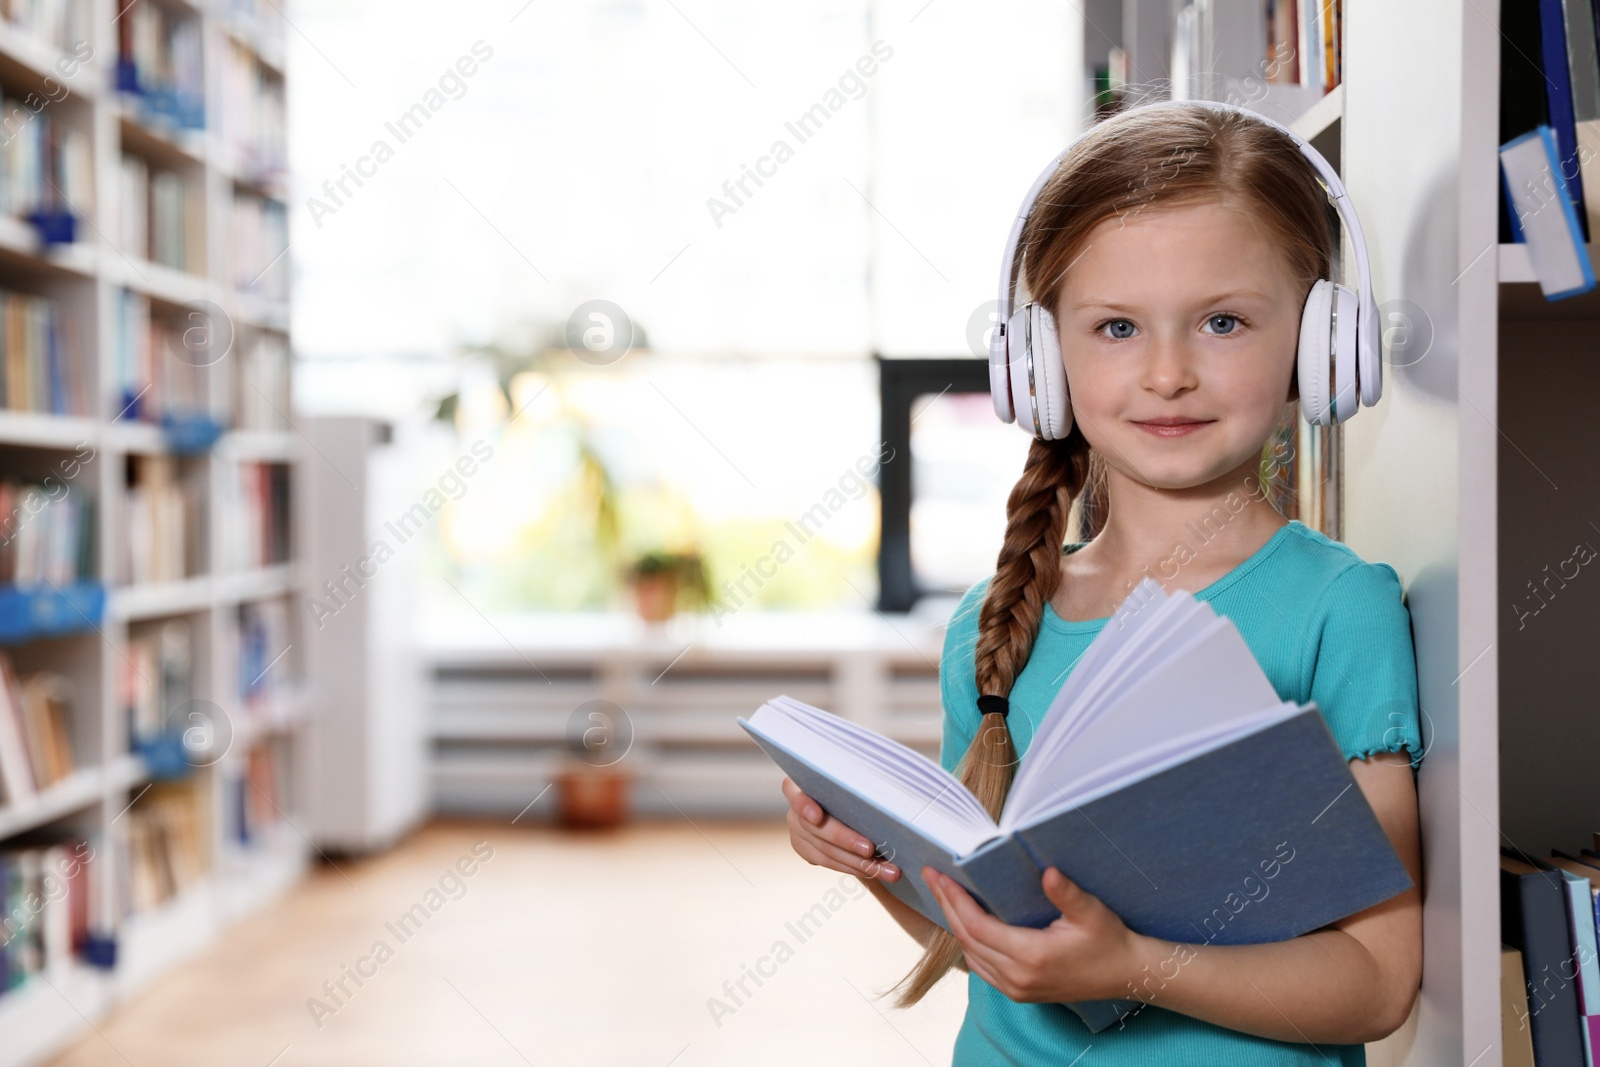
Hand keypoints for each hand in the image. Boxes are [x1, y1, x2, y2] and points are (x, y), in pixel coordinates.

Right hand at [782, 776, 900, 881]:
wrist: (846, 802)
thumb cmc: (852, 784)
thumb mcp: (851, 779)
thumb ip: (855, 783)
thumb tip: (882, 788)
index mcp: (801, 786)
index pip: (795, 793)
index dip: (804, 805)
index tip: (817, 817)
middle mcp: (796, 811)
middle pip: (816, 829)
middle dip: (845, 840)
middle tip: (870, 849)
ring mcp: (799, 833)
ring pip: (826, 852)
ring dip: (858, 862)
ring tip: (886, 869)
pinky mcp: (807, 851)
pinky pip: (831, 863)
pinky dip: (855, 867)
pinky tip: (876, 871)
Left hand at [924, 865, 1149, 1003]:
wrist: (1125, 974)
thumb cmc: (1109, 940)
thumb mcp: (1090, 912)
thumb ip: (1066, 893)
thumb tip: (1047, 871)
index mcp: (1031, 956)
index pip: (977, 926)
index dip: (955, 900)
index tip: (941, 875)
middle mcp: (1018, 977)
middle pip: (967, 939)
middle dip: (947, 906)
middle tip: (933, 877)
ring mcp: (1017, 989)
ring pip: (970, 955)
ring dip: (954, 924)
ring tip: (945, 894)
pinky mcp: (1019, 993)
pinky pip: (982, 968)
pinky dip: (969, 943)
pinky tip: (965, 922)